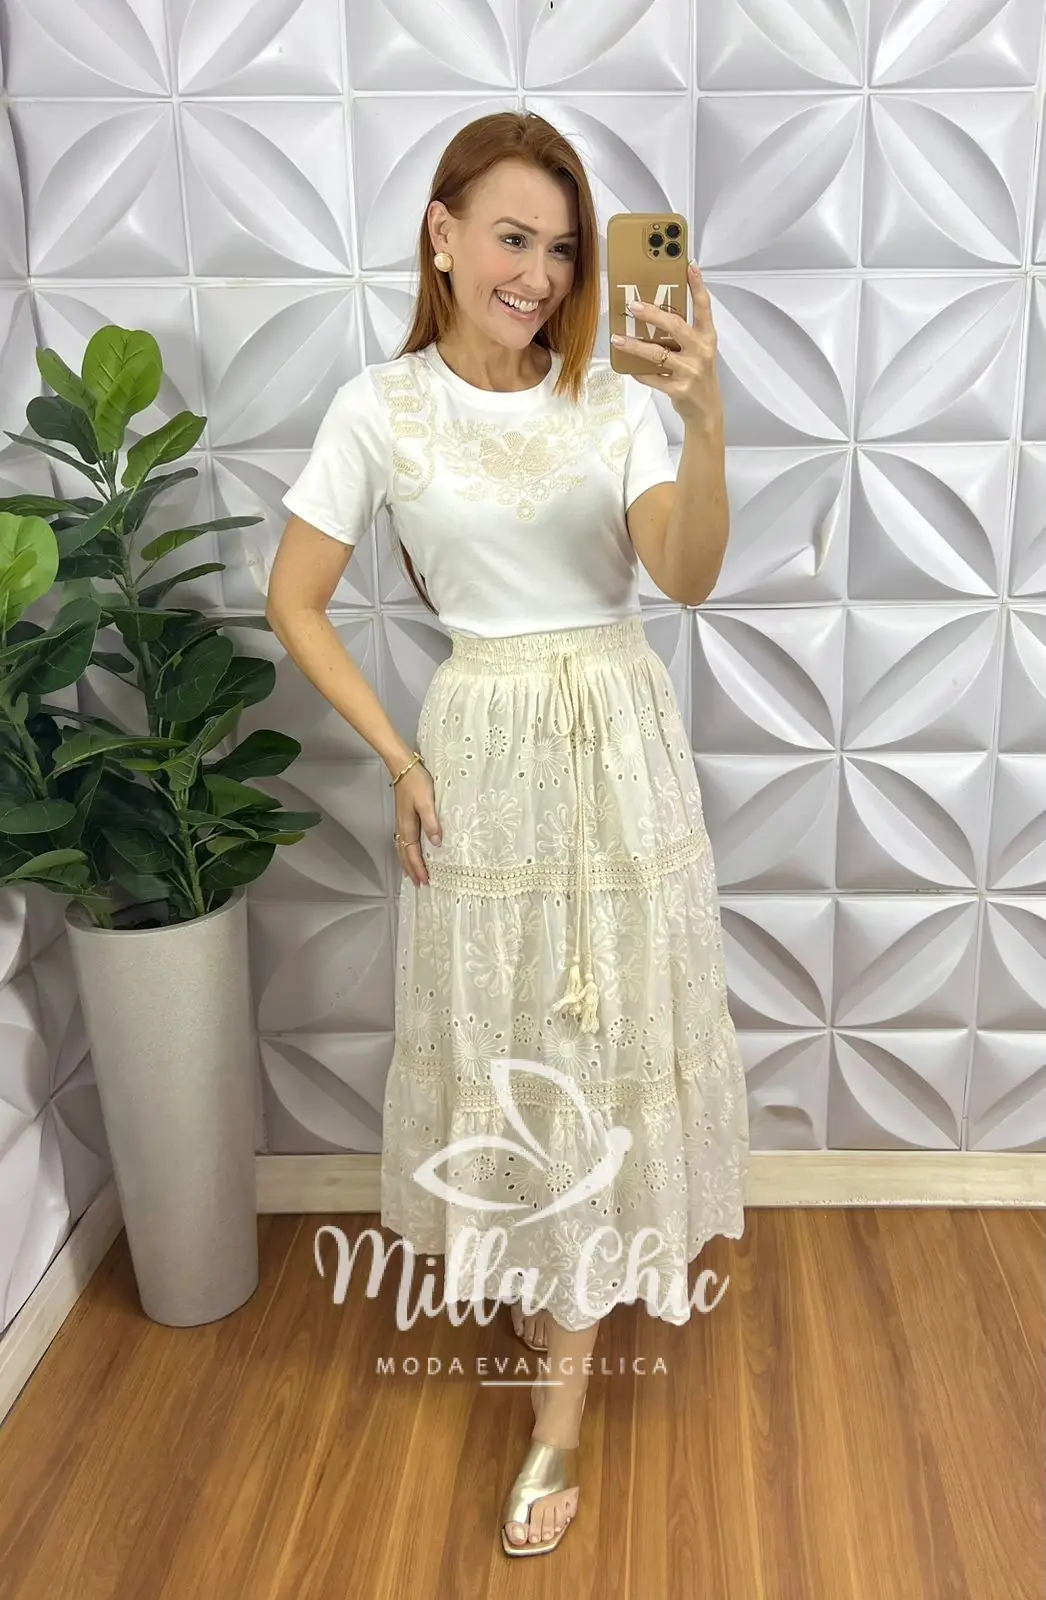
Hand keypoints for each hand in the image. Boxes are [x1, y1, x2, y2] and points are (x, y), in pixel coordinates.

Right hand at [394, 762, 440, 887]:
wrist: (403, 767)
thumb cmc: (416, 782)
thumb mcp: (427, 802)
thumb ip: (431, 822)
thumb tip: (435, 843)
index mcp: (408, 826)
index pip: (413, 853)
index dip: (418, 868)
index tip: (425, 882)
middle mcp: (402, 827)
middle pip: (405, 855)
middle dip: (412, 870)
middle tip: (419, 885)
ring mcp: (401, 822)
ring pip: (402, 849)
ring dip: (407, 863)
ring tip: (412, 875)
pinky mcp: (403, 817)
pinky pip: (403, 841)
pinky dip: (405, 852)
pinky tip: (408, 852)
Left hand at [610, 262, 720, 428]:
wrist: (707, 411)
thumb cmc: (699, 375)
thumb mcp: (699, 351)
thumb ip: (684, 334)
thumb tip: (654, 314)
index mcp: (707, 337)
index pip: (704, 307)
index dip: (697, 285)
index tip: (688, 265)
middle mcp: (701, 351)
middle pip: (675, 326)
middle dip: (653, 315)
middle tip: (633, 305)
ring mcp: (691, 371)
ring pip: (658, 354)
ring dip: (635, 346)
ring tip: (617, 339)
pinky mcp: (679, 389)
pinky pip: (653, 377)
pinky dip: (640, 372)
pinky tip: (629, 368)